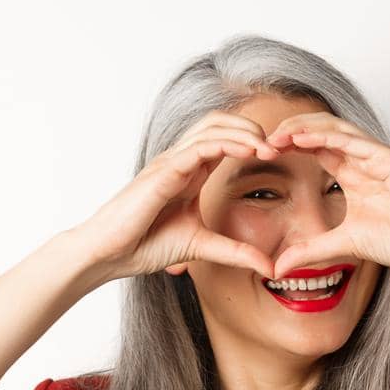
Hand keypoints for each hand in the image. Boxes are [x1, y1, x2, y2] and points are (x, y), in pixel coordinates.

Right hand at [72, 111, 279, 282]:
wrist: (109, 254)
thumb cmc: (144, 246)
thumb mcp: (202, 247)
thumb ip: (236, 253)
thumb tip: (270, 267)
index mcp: (190, 172)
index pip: (225, 139)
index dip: (253, 141)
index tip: (279, 158)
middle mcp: (181, 160)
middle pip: (220, 123)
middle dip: (253, 129)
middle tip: (280, 147)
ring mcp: (171, 162)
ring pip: (212, 127)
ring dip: (245, 132)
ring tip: (270, 147)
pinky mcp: (164, 171)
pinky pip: (199, 146)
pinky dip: (227, 143)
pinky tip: (249, 151)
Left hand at [263, 112, 389, 281]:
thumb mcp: (342, 246)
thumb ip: (310, 251)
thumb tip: (278, 268)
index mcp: (352, 173)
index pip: (315, 148)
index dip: (288, 146)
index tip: (262, 154)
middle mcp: (362, 158)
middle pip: (320, 130)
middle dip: (290, 131)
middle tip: (261, 140)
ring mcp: (376, 155)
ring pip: (334, 129)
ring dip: (303, 128)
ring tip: (276, 134)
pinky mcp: (388, 158)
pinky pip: (352, 141)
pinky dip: (326, 136)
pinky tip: (302, 138)